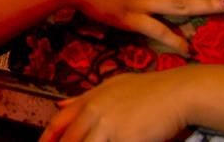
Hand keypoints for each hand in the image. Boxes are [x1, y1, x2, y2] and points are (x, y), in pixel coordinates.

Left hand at [40, 70, 191, 141]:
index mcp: (89, 101)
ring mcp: (110, 127)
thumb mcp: (110, 87)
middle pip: (70, 139)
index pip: (59, 123)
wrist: (176, 93)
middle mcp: (95, 113)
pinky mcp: (127, 140)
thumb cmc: (147, 90)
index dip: (48, 138)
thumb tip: (59, 105)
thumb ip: (83, 98)